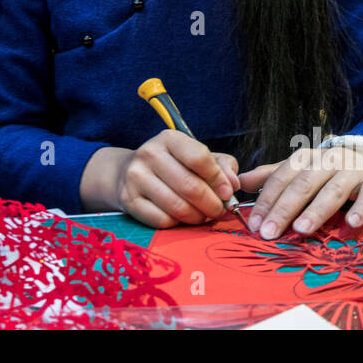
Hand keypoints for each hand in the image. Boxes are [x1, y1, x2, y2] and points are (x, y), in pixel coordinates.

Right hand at [112, 130, 239, 228]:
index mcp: (169, 139)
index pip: (199, 158)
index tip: (227, 193)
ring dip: (197, 217)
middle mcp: (149, 154)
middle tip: (219, 211)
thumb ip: (222, 166)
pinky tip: (182, 218)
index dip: (218, 179)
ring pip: (177, 207)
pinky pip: (162, 220)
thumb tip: (233, 184)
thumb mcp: (198, 156)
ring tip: (202, 216)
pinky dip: (178, 224)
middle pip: (190, 186)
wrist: (129, 173)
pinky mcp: (129, 200)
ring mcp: (136, 177)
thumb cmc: (173, 165)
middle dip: (212, 204)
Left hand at [239, 145, 362, 239]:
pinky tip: (351, 224)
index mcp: (304, 159)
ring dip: (317, 210)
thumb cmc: (325, 169)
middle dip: (284, 209)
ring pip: (333, 191)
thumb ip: (270, 176)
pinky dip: (361, 208)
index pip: (281, 179)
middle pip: (303, 185)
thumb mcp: (297, 169)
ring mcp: (351, 171)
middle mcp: (326, 162)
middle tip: (270, 232)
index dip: (266, 201)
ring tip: (301, 230)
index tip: (254, 225)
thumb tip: (240, 183)